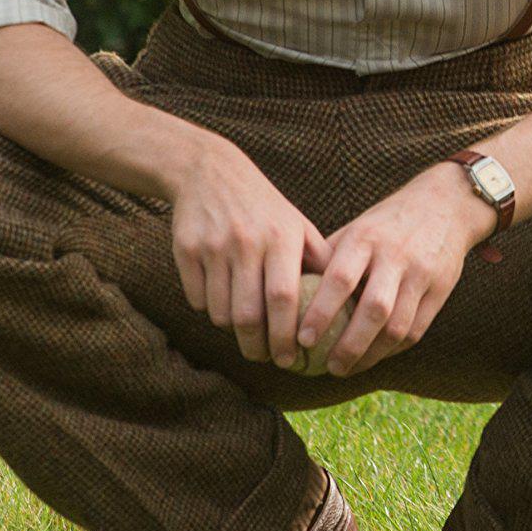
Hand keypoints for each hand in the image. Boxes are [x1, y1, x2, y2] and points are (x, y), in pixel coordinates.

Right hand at [165, 133, 328, 365]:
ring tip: (244, 329)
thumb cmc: (263, 207)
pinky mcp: (185, 250)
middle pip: (248, 314)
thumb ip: (318, 260)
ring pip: (220, 312)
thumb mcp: (296, 224)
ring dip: (232, 330)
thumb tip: (346, 301)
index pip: (284, 298)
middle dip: (256, 346)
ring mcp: (213, 247)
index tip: (291, 358)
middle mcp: (246, 242)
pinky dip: (208, 309)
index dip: (286, 334)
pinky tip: (220, 300)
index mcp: (280, 238)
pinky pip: (197, 299)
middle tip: (264, 358)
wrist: (210, 172)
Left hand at [289, 164, 489, 377]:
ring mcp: (421, 274)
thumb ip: (329, 258)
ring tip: (348, 368)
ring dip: (371, 355)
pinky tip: (374, 356)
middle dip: (349, 345)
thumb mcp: (357, 229)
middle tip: (328, 367)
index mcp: (365, 238)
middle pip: (373, 310)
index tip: (302, 339)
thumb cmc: (386, 223)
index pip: (340, 279)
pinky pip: (416, 330)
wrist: (445, 204)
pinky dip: (392, 349)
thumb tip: (290, 295)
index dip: (320, 313)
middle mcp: (395, 256)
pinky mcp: (441, 289)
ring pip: (397, 326)